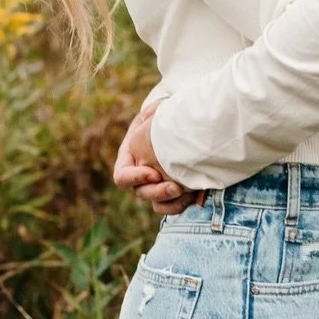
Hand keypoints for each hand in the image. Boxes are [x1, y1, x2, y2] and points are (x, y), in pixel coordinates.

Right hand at [112, 102, 205, 216]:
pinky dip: (183, 204)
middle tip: (176, 188)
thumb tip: (157, 114)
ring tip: (188, 194)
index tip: (154, 173)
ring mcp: (155, 186)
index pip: (122, 177)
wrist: (178, 126)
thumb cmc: (163, 116)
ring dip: (171, 202)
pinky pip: (172, 206)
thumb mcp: (156, 111)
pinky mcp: (171, 192)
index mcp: (129, 158)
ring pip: (157, 204)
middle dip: (158, 192)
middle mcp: (139, 176)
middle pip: (141, 193)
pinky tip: (196, 197)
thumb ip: (154, 114)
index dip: (135, 178)